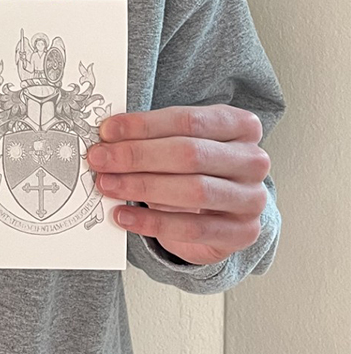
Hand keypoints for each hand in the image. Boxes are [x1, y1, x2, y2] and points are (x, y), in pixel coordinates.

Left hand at [87, 105, 269, 265]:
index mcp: (240, 125)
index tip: (107, 131)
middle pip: (189, 154)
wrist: (223, 208)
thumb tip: (106, 137)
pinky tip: (123, 217)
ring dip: (141, 187)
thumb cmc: (196, 164)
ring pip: (193, 191)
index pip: (187, 120)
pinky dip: (152, 223)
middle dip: (137, 156)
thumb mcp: (179, 140)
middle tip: (100, 159)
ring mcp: (252, 198)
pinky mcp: (242, 233)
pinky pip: (193, 228)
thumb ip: (151, 135)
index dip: (143, 125)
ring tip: (107, 185)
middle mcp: (253, 160)